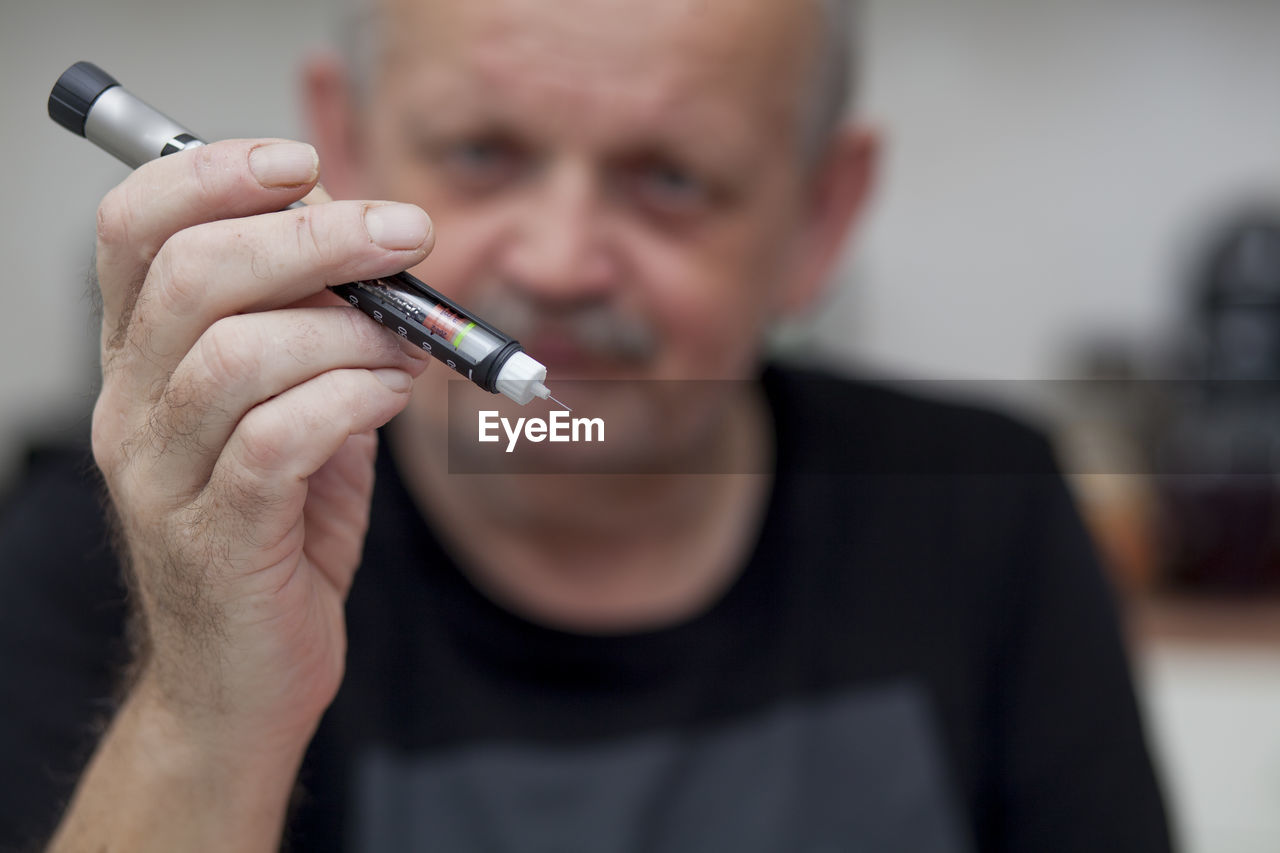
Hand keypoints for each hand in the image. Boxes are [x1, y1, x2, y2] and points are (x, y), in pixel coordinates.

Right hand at [91, 138, 431, 749]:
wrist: (239, 686)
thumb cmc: (277, 537)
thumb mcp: (294, 416)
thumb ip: (316, 336)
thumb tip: (369, 247)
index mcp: (140, 363)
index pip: (134, 230)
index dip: (213, 174)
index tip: (304, 164)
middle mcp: (131, 410)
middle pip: (194, 274)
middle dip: (314, 236)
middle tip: (405, 234)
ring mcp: (163, 479)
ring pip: (237, 353)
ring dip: (349, 330)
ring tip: (407, 346)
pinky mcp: (217, 539)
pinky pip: (280, 439)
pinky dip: (354, 399)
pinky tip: (393, 398)